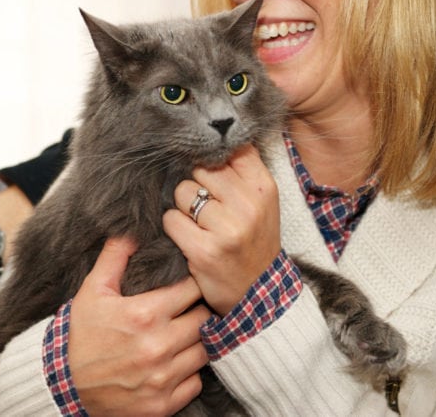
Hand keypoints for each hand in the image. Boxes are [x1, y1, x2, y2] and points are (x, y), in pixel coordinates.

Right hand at [69, 236, 210, 416]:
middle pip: (204, 319)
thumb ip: (115, 257)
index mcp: (143, 314)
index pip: (192, 289)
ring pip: (204, 351)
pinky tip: (175, 362)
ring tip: (184, 334)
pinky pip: (195, 382)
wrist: (62, 385)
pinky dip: (189, 373)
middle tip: (189, 309)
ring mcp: (162, 378)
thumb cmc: (80, 334)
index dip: (192, 283)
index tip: (187, 284)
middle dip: (199, 310)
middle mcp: (157, 347)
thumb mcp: (92, 291)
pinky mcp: (162, 405)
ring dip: (197, 341)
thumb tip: (132, 230)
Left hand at [164, 145, 281, 314]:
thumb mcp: (262, 204)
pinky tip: (189, 238)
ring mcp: (227, 228)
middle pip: (199, 167)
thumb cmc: (255, 242)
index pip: (230, 149)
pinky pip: (172, 219)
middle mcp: (248, 204)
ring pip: (182, 192)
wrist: (260, 295)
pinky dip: (174, 228)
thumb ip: (241, 172)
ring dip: (183, 207)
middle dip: (196, 184)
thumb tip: (208, 141)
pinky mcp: (204, 250)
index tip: (210, 169)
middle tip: (206, 206)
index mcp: (263, 187)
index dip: (213, 157)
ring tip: (199, 224)